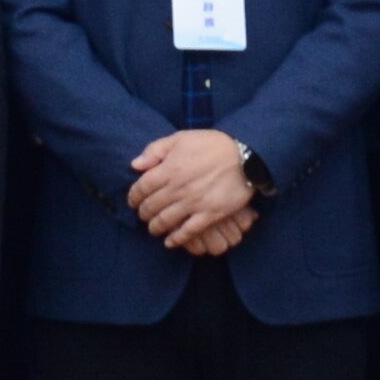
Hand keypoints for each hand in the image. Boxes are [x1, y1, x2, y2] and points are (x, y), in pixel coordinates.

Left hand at [126, 127, 259, 258]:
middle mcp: (178, 188)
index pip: (141, 188)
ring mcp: (193, 203)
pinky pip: (188, 232)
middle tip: (143, 215)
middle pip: (150, 207)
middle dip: (143, 213)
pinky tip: (169, 242)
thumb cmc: (212, 144)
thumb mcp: (181, 138)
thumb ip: (155, 150)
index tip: (133, 200)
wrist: (245, 155)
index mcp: (169, 169)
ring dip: (155, 227)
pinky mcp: (209, 215)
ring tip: (154, 228)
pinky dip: (176, 239)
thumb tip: (135, 165)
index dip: (133, 196)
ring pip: (165, 222)